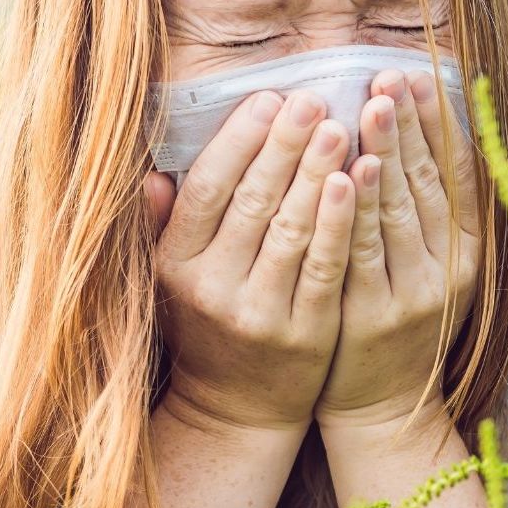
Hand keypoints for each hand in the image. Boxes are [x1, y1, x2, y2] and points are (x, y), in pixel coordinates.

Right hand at [145, 88, 355, 435]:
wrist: (235, 410)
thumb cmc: (205, 328)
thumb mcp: (169, 280)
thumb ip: (163, 226)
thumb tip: (151, 173)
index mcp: (176, 265)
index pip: (206, 189)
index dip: (237, 141)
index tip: (267, 97)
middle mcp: (213, 288)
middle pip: (252, 201)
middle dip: (283, 145)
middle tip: (311, 98)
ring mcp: (259, 312)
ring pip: (291, 229)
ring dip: (315, 173)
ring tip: (338, 126)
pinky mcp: (306, 333)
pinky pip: (324, 267)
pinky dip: (338, 222)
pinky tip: (355, 181)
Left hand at [313, 68, 481, 430]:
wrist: (383, 408)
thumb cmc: (405, 325)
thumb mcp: (439, 273)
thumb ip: (438, 213)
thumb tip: (433, 134)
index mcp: (469, 253)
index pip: (458, 175)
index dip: (440, 124)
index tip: (420, 76)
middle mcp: (449, 272)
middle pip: (428, 185)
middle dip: (410, 125)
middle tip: (390, 75)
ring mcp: (412, 295)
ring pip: (399, 212)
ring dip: (387, 154)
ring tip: (373, 104)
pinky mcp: (371, 317)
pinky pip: (362, 253)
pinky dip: (358, 211)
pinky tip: (348, 172)